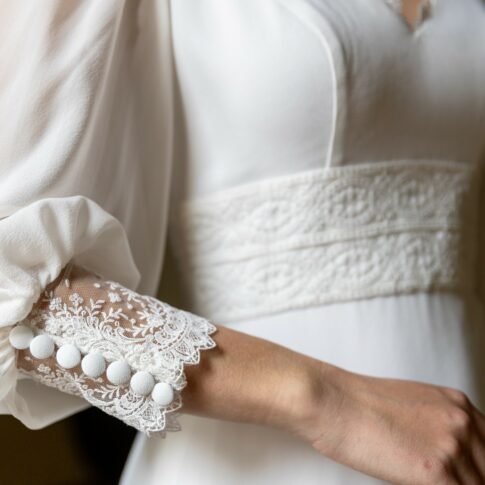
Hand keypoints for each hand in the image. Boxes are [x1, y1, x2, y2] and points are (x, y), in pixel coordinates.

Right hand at [291, 363, 484, 483]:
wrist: (331, 400)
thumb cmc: (356, 401)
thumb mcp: (409, 403)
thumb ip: (438, 425)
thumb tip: (446, 454)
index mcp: (457, 403)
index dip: (479, 469)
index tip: (466, 477)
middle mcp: (461, 421)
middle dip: (470, 480)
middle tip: (438, 480)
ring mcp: (451, 446)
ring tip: (420, 479)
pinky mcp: (435, 473)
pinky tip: (409, 483)